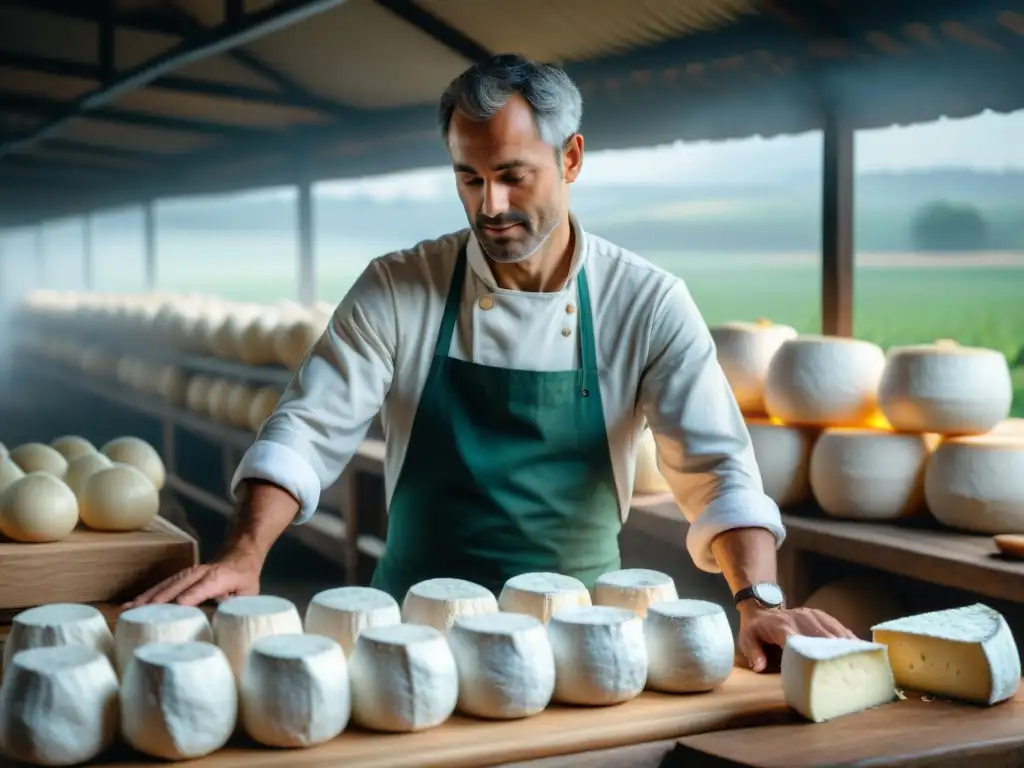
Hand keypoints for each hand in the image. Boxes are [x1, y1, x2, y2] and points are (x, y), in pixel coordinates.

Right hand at [123, 550, 262, 608]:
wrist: (239, 555)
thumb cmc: (244, 579)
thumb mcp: (248, 593)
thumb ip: (237, 606)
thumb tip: (222, 620)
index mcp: (219, 577)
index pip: (202, 587)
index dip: (190, 596)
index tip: (177, 607)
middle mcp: (200, 573)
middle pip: (177, 586)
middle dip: (159, 600)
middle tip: (139, 616)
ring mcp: (188, 573)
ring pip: (166, 585)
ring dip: (147, 597)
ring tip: (128, 610)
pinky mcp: (180, 577)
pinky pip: (162, 585)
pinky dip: (147, 595)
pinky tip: (131, 604)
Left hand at [737, 603, 855, 672]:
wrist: (762, 605)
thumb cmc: (756, 628)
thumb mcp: (747, 639)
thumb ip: (753, 652)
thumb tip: (759, 667)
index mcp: (783, 626)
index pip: (800, 641)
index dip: (813, 654)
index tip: (826, 669)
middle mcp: (801, 619)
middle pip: (823, 638)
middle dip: (837, 655)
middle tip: (853, 673)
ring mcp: (813, 615)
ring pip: (835, 631)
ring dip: (848, 648)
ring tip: (864, 664)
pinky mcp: (822, 615)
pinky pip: (839, 627)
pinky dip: (850, 640)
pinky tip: (862, 652)